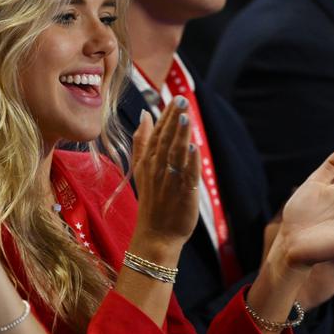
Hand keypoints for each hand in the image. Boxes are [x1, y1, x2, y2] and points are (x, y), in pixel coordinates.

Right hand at [131, 98, 200, 258]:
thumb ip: (141, 141)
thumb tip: (144, 114)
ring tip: (185, 117)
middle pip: (166, 140)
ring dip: (180, 135)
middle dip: (174, 120)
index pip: (157, 133)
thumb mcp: (140, 168)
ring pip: (175, 154)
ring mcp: (170, 180)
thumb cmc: (151, 199)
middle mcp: (157, 168)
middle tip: (181, 100)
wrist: (156, 234)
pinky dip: (190, 161)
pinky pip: (187, 174)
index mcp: (148, 161)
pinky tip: (193, 147)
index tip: (174, 99)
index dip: (166, 116)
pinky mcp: (184, 193)